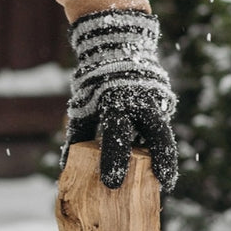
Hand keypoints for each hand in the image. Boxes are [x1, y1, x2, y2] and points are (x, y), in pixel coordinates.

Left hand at [63, 10, 177, 192]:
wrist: (118, 45)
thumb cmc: (95, 84)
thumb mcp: (82, 107)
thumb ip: (76, 137)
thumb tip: (64, 168)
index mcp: (116, 102)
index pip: (116, 135)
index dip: (114, 159)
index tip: (112, 183)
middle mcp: (141, 101)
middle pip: (157, 136)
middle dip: (160, 161)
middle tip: (162, 186)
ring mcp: (156, 100)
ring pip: (166, 133)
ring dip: (166, 158)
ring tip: (166, 182)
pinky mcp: (164, 101)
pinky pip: (162, 129)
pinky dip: (160, 149)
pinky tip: (158, 168)